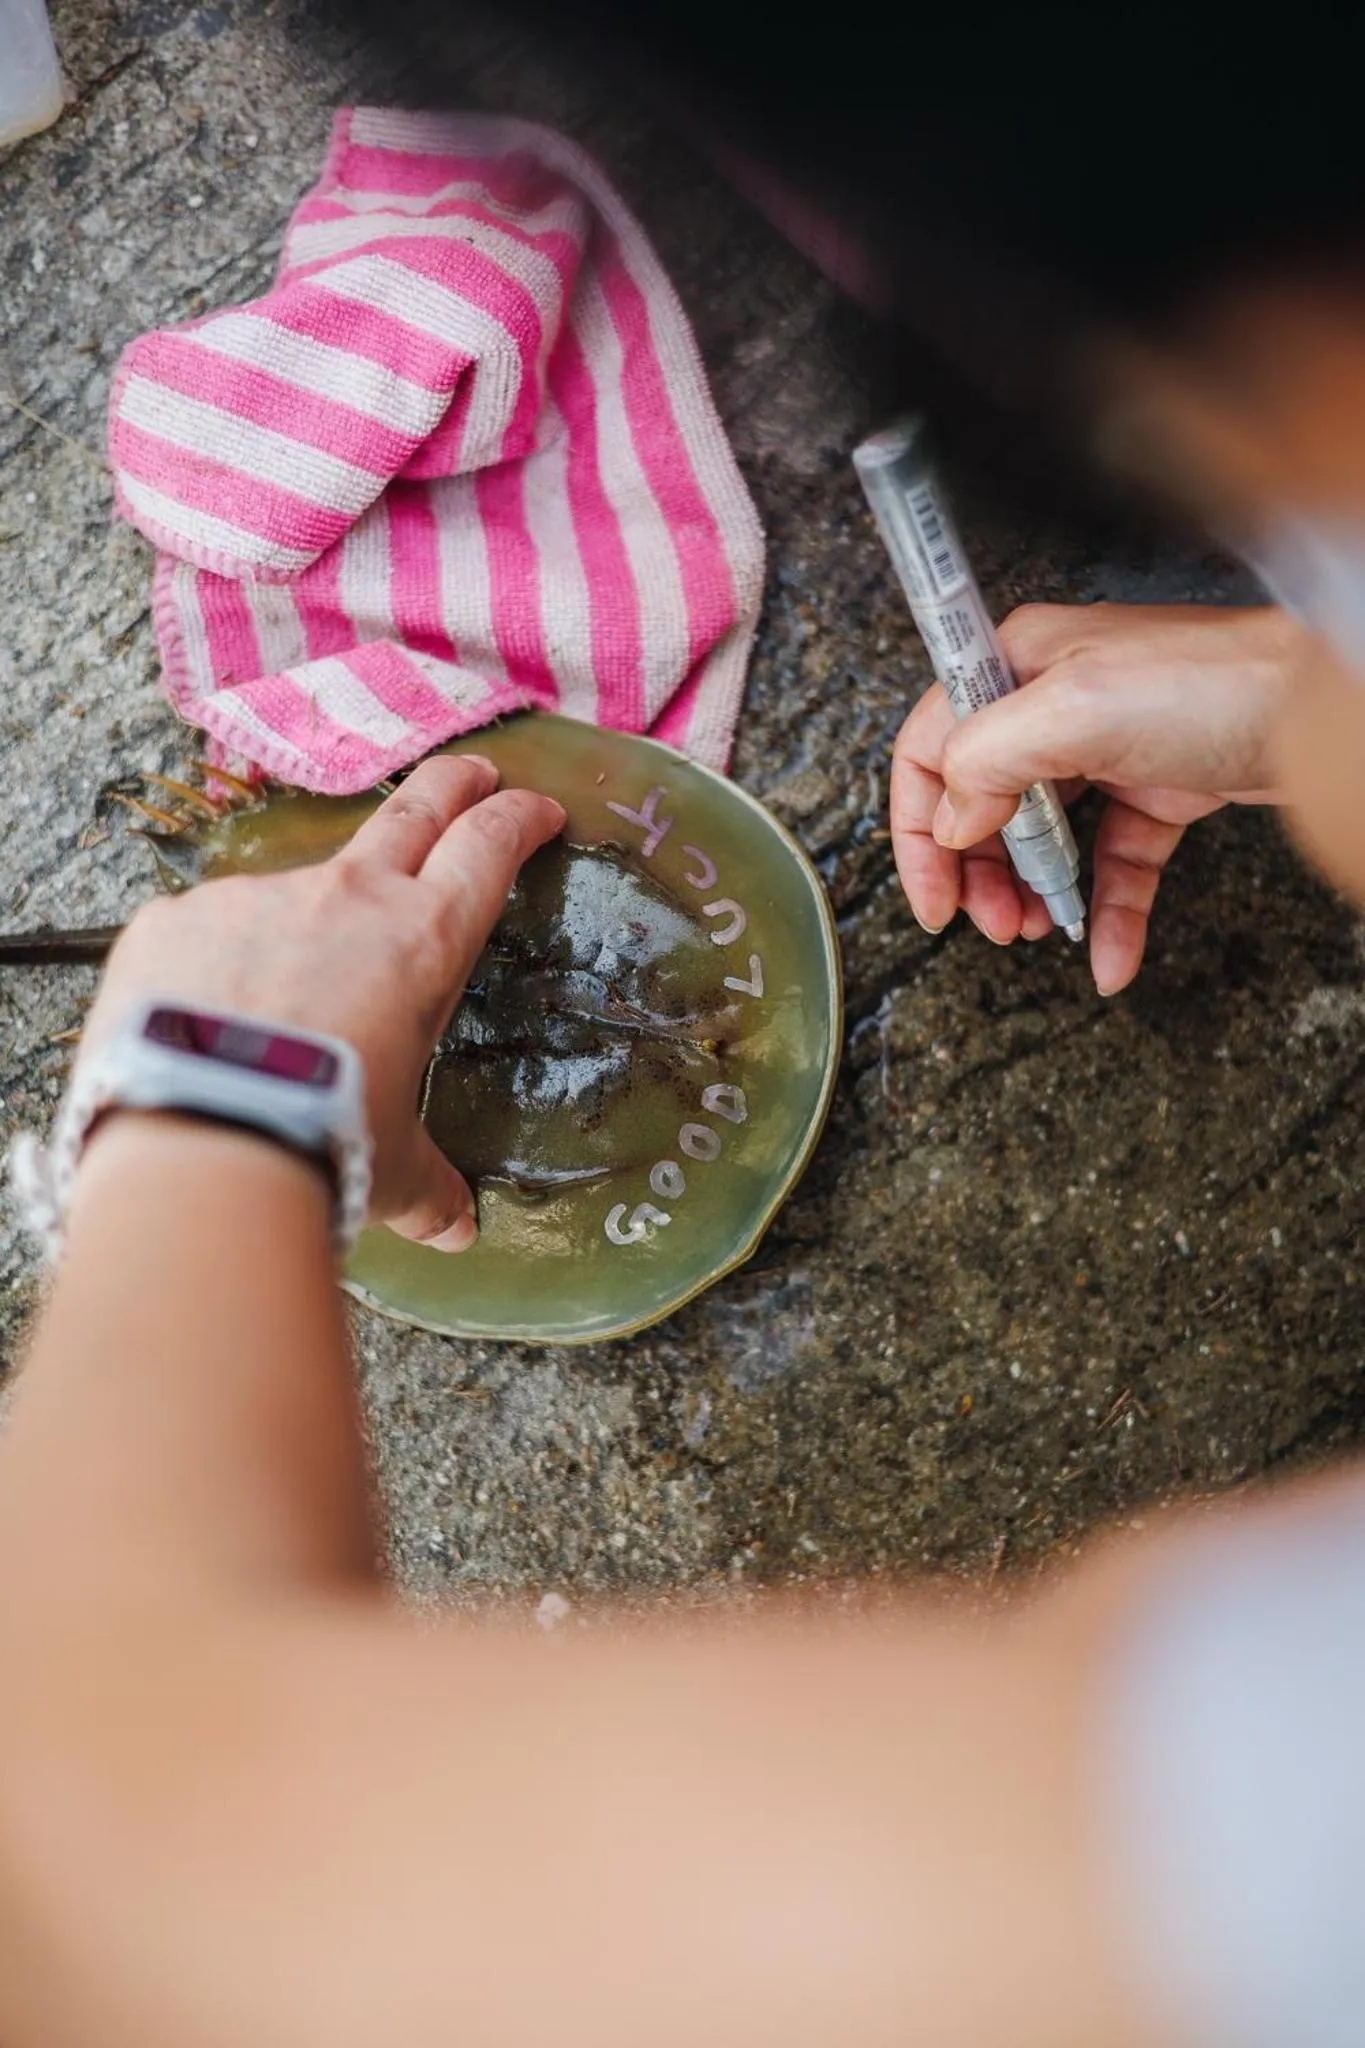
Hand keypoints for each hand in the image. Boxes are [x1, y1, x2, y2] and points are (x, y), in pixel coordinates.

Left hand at [81, 755, 564, 1251]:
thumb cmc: (323, 1144)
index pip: (487, 848)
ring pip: (298, 891)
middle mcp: (346, 898)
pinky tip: (208, 1021)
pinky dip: (220, 965)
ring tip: (290, 996)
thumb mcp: (393, 1168)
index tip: (535, 809)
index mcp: (423, 940)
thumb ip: (430, 1186)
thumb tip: (459, 1230)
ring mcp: (254, 898)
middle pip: (413, 810)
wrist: (198, 1139)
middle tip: (475, 772)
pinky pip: (210, 932)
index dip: (517, 821)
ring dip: (309, 924)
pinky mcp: (176, 919)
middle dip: (453, 784)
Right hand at [890, 602, 1300, 992]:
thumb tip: (952, 819)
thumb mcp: (1071, 709)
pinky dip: (1108, 912)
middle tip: (993, 923)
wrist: (1320, 707)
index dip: (919, 830)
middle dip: (979, 874)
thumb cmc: (1211, 682)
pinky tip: (1107, 955)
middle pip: (982, 804)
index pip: (930, 749)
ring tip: (1037, 930)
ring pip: (1045, 838)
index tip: (933, 898)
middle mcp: (1053, 703)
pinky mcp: (1158, 790)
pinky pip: (1115, 863)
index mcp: (1016, 665)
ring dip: (1034, 895)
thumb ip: (985, 760)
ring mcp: (1107, 748)